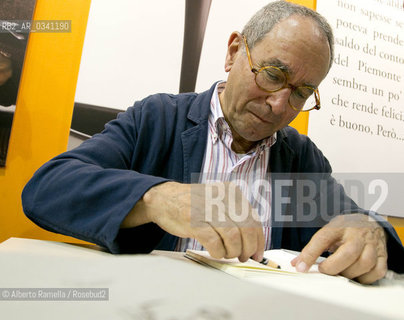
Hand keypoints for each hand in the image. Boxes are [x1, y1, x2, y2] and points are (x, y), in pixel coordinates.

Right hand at [123, 181, 264, 261]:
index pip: (253, 219)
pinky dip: (218, 252)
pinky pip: (214, 242)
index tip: (257, 252)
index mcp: (230, 192)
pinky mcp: (194, 221)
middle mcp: (221, 198)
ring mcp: (207, 209)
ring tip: (227, 254)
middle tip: (243, 256)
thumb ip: (234, 216)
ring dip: (233, 251)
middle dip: (247, 248)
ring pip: (233, 237)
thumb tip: (252, 240)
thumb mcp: (217, 201)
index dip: (258, 240)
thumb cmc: (193, 204)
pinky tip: (215, 252)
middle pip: (246, 229)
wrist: (163, 198)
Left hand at [291, 214, 387, 283]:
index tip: (301, 266)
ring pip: (364, 263)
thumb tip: (297, 264)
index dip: (310, 254)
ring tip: (340, 273)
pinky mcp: (382, 255)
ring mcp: (372, 244)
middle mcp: (357, 234)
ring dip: (349, 273)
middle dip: (333, 266)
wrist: (369, 222)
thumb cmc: (346, 229)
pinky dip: (365, 278)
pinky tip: (355, 276)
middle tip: (324, 270)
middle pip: (348, 253)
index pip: (322, 238)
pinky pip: (376, 271)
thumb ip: (313, 247)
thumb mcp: (328, 231)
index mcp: (339, 226)